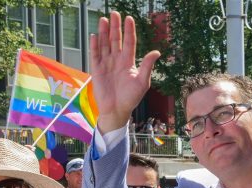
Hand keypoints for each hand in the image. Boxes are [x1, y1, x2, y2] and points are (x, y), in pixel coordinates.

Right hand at [90, 12, 160, 133]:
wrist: (117, 110)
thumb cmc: (131, 98)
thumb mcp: (142, 82)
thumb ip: (147, 66)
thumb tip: (156, 52)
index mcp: (129, 62)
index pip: (129, 42)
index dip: (129, 31)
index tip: (129, 18)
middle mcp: (117, 60)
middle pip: (116, 40)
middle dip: (115, 27)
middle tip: (114, 13)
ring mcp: (106, 64)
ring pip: (105, 44)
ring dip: (104, 32)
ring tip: (103, 19)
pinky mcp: (97, 70)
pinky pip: (95, 55)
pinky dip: (95, 45)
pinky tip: (95, 35)